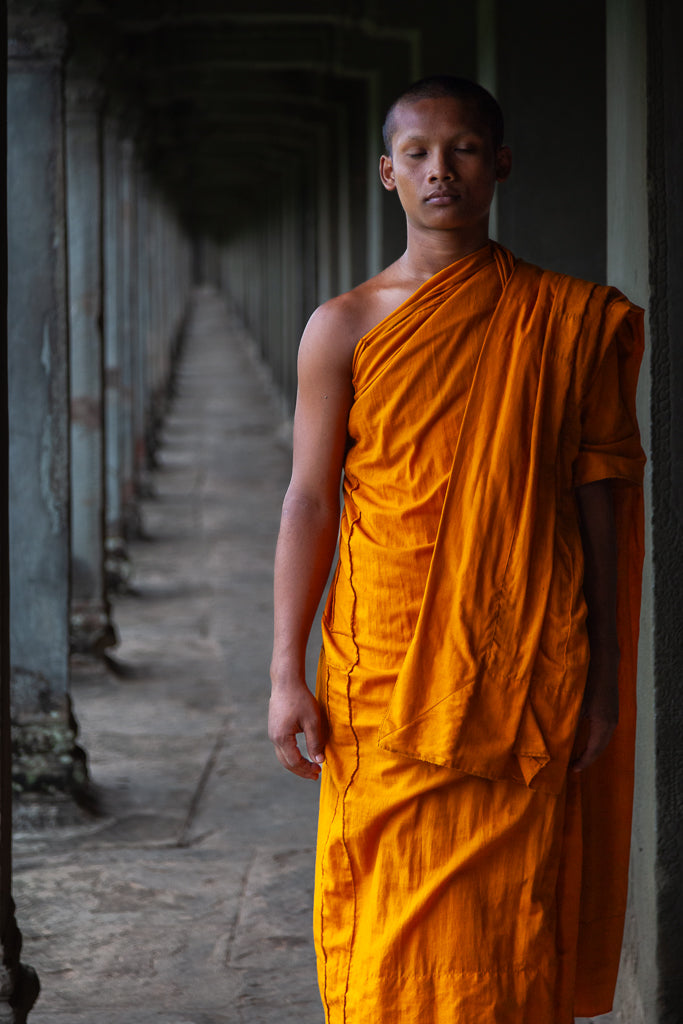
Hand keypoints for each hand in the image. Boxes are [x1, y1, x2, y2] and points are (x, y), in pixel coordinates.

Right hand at [268, 678, 326, 779]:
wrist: (286, 682)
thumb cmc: (301, 699)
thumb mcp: (312, 721)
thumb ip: (315, 742)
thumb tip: (320, 761)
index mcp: (282, 737)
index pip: (294, 762)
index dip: (307, 769)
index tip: (319, 771)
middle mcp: (273, 737)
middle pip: (286, 762)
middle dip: (301, 771)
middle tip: (315, 775)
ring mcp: (272, 733)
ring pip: (283, 756)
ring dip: (296, 764)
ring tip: (310, 767)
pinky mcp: (274, 728)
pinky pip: (282, 747)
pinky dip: (291, 755)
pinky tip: (302, 754)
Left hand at [570, 648, 618, 772]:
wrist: (603, 659)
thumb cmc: (587, 678)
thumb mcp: (574, 701)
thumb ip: (567, 720)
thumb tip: (556, 737)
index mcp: (603, 723)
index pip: (593, 750)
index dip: (583, 762)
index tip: (572, 770)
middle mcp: (611, 721)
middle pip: (600, 747)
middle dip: (587, 758)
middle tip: (573, 766)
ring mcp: (613, 714)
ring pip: (603, 739)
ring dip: (591, 748)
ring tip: (577, 755)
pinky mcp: (611, 708)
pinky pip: (604, 730)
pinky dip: (595, 738)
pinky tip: (585, 738)